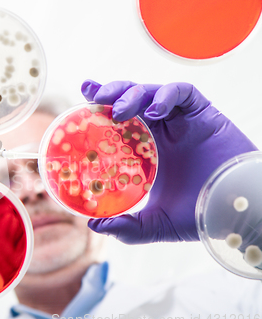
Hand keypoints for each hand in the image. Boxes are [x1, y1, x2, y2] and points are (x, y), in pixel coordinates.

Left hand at [81, 80, 257, 243]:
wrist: (238, 212)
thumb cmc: (201, 215)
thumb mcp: (156, 224)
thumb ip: (127, 227)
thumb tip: (94, 225)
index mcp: (146, 150)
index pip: (117, 122)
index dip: (98, 108)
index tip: (80, 99)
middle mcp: (160, 131)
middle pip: (128, 100)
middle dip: (109, 93)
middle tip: (92, 97)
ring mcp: (180, 121)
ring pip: (150, 91)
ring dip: (130, 94)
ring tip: (118, 110)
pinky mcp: (202, 113)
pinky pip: (183, 92)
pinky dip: (166, 95)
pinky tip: (154, 110)